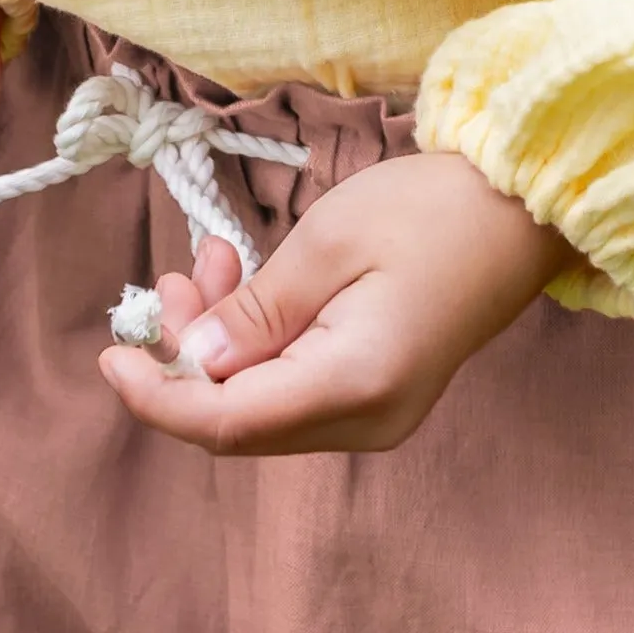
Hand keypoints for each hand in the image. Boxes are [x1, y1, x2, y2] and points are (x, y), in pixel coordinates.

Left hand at [100, 151, 572, 455]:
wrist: (523, 209)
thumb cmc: (432, 210)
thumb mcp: (329, 243)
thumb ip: (255, 312)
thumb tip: (194, 364)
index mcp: (354, 384)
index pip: (226, 424)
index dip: (158, 397)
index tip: (110, 356)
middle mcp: (367, 420)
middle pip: (240, 423)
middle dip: (186, 359)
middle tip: (173, 278)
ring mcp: (377, 413)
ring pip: (263, 406)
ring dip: (220, 345)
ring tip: (209, 263)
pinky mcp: (379, 392)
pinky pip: (295, 388)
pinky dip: (257, 345)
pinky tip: (246, 284)